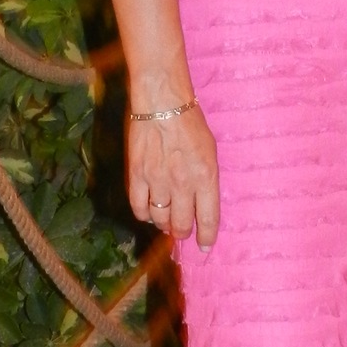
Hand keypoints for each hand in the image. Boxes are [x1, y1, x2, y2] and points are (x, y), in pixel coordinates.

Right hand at [128, 104, 219, 246]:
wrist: (161, 101)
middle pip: (181, 225)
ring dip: (164, 224)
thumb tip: (201, 206)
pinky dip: (145, 214)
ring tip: (166, 219)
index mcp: (206, 177)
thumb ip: (206, 181)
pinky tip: (149, 209)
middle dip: (182, 233)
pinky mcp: (136, 175)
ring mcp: (157, 180)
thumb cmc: (190, 123)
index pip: (208, 219)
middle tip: (181, 230)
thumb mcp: (210, 151)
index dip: (207, 237)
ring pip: (160, 219)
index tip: (205, 245)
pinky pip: (139, 208)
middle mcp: (182, 183)